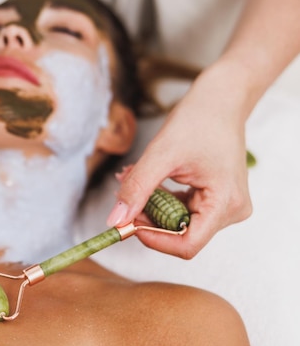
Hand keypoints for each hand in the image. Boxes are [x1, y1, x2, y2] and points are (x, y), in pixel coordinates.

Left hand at [107, 63, 253, 257]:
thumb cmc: (198, 121)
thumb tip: (115, 220)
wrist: (220, 100)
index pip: (187, 245)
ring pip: (177, 222)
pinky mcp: (216, 199)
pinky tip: (146, 179)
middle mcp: (231, 211)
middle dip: (148, 216)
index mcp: (225, 204)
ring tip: (132, 178)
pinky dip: (159, 198)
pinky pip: (181, 210)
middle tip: (124, 192)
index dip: (153, 239)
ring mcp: (224, 206)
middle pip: (180, 234)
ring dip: (150, 206)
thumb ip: (137, 188)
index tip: (127, 222)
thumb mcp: (161, 155)